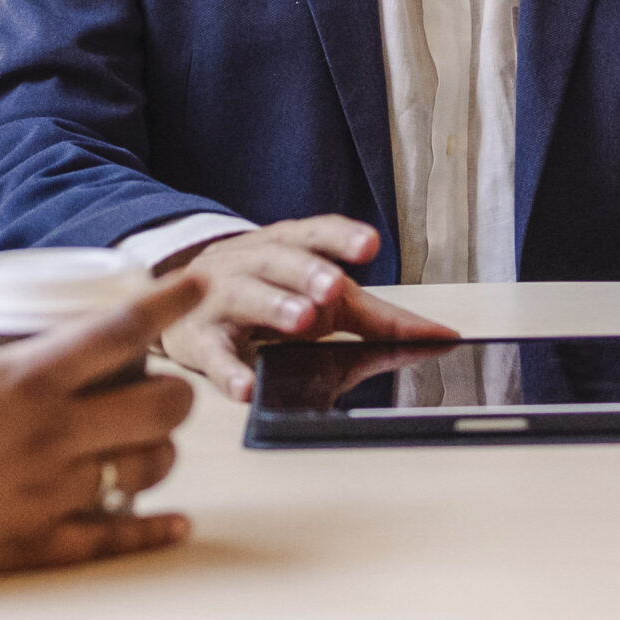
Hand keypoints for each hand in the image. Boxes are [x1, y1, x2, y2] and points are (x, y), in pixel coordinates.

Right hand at [0, 273, 204, 582]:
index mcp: (20, 375)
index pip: (120, 328)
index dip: (170, 301)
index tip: (197, 284)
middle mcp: (45, 434)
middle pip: (157, 405)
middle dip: (175, 394)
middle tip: (164, 389)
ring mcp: (41, 494)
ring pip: (146, 471)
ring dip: (160, 455)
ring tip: (150, 447)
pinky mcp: (27, 548)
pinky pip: (113, 540)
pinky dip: (152, 530)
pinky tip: (173, 522)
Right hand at [159, 216, 456, 402]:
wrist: (176, 297)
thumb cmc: (264, 294)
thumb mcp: (319, 298)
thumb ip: (378, 317)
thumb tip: (443, 336)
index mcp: (283, 246)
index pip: (313, 233)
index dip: (340, 237)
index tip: (370, 244)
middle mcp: (249, 264)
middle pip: (276, 260)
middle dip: (305, 270)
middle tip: (333, 287)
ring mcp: (219, 299)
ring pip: (242, 295)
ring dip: (272, 304)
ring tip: (301, 318)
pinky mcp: (197, 341)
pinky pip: (212, 356)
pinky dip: (228, 372)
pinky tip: (247, 387)